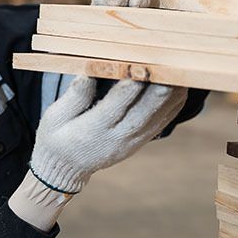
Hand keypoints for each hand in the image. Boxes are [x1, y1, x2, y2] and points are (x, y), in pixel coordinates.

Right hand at [28, 76, 187, 193]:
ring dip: (170, 98)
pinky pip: (159, 125)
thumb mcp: (55, 117)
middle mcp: (115, 138)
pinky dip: (172, 107)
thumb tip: (87, 73)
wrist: (65, 169)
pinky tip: (181, 90)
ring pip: (155, 119)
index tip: (140, 68)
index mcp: (92, 130)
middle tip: (171, 72)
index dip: (129, 88)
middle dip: (158, 93)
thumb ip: (74, 96)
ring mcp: (130, 142)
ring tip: (182, 76)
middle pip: (141, 114)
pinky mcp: (138, 143)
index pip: (114, 107)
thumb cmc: (57, 137)